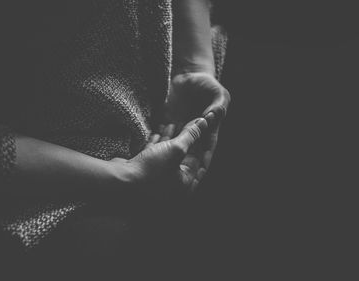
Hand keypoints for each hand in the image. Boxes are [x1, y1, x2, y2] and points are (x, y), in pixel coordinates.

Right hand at [111, 118, 207, 199]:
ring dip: (172, 138)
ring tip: (174, 122)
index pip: (200, 159)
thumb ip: (191, 135)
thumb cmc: (151, 171)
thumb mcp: (176, 150)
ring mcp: (157, 179)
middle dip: (187, 138)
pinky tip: (160, 129)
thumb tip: (204, 123)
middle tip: (191, 122)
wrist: (120, 182)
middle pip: (184, 157)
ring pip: (168, 155)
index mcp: (185, 184)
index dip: (203, 140)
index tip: (205, 125)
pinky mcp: (143, 173)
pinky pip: (154, 156)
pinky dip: (158, 142)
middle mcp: (173, 184)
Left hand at [162, 72, 230, 189]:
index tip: (200, 172)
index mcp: (208, 129)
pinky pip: (159, 135)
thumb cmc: (207, 84)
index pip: (206, 148)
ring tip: (160, 165)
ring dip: (166, 155)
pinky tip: (148, 149)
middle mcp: (192, 132)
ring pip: (172, 146)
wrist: (187, 74)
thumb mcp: (217, 93)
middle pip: (188, 152)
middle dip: (182, 164)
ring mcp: (178, 128)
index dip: (203, 161)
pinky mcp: (165, 122)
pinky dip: (155, 141)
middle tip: (176, 176)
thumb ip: (218, 104)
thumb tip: (214, 114)